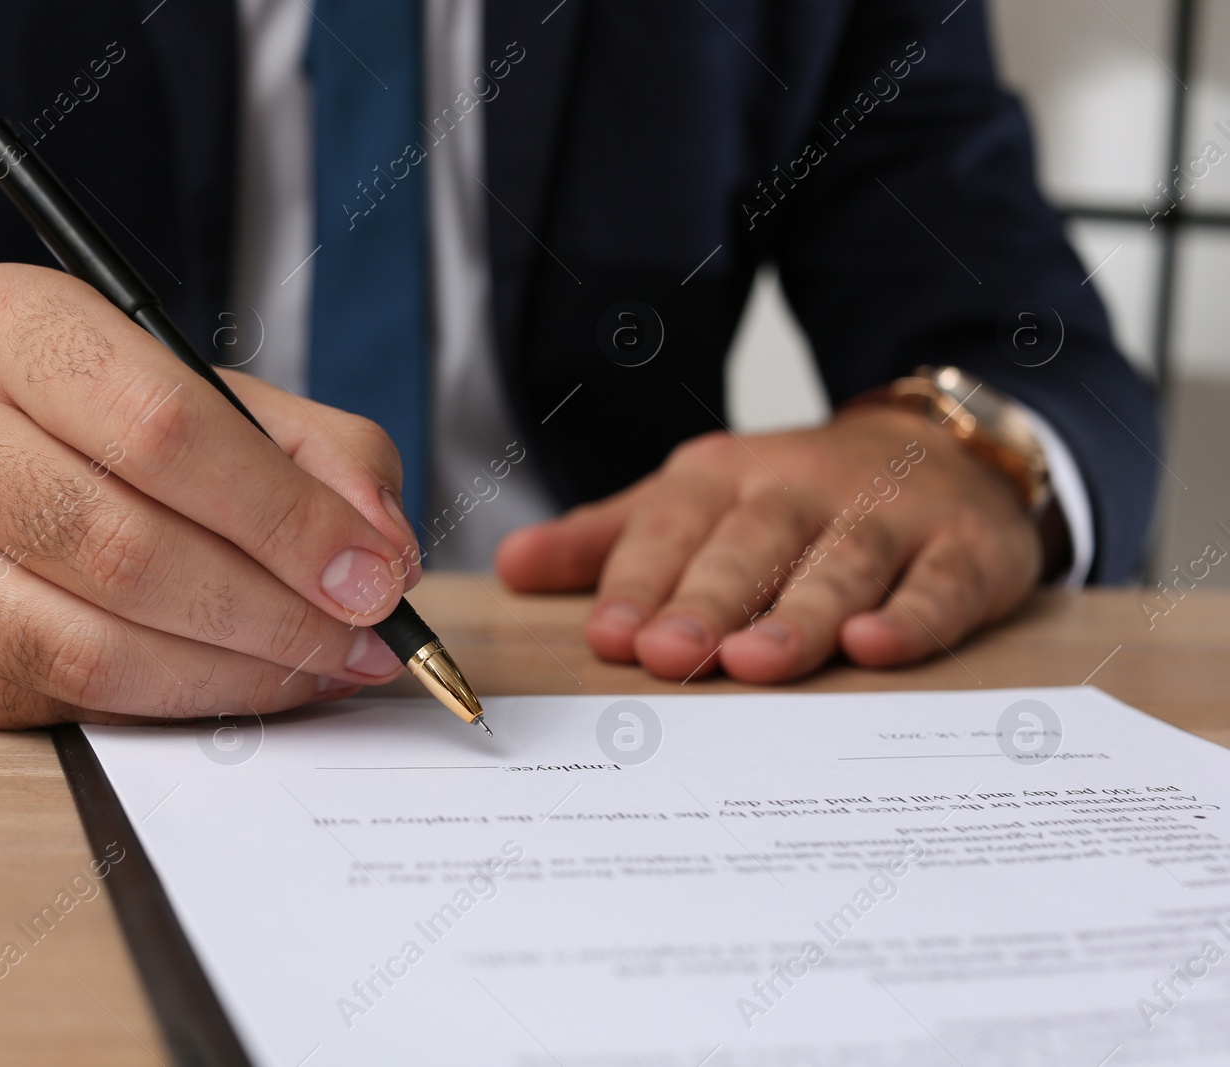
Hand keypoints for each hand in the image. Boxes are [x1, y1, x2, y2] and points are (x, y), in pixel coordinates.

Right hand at [0, 263, 419, 726]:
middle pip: (126, 548)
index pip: (165, 429)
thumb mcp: (211, 391)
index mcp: (16, 325)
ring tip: (312, 671)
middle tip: (357, 641)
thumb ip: (317, 454)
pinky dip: (166, 707)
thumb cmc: (100, 418)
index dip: (285, 519)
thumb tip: (379, 555)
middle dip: (271, 613)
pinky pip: (55, 700)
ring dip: (229, 676)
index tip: (373, 578)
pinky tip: (232, 687)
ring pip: (87, 647)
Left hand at [495, 406, 1046, 681]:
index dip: (639, 582)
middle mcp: (801, 490)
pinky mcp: (964, 550)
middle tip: (668, 657)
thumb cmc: (794, 499)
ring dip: (798, 613)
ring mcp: (888, 518)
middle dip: (707, 602)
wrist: (941, 448)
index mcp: (724, 480)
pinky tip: (876, 648)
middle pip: (750, 547)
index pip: (672, 529)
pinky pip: (939, 584)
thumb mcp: (695, 502)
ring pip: (840, 565)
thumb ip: (608, 539)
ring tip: (756, 661)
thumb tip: (511, 567)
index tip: (608, 638)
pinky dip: (911, 617)